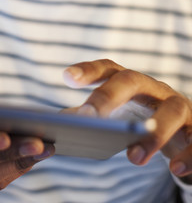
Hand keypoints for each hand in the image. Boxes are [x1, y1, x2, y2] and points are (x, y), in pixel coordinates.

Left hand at [63, 59, 191, 180]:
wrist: (187, 132)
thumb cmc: (144, 120)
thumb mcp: (120, 116)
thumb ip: (93, 116)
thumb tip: (59, 123)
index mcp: (131, 83)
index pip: (108, 68)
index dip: (88, 70)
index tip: (66, 77)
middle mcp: (154, 88)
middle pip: (132, 81)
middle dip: (109, 96)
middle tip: (89, 116)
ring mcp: (180, 106)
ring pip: (171, 110)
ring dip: (153, 133)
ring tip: (134, 156)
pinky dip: (189, 154)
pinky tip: (176, 169)